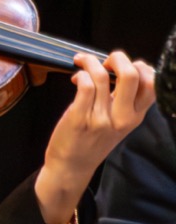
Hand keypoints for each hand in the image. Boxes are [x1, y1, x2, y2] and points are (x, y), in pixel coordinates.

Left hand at [35, 51, 155, 223]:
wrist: (72, 166)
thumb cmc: (92, 141)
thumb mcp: (118, 124)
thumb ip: (124, 101)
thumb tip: (123, 69)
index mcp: (135, 117)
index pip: (152, 85)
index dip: (141, 67)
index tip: (124, 65)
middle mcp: (122, 117)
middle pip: (132, 75)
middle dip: (119, 57)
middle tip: (106, 60)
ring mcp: (101, 118)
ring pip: (103, 76)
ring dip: (91, 61)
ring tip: (83, 62)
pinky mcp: (79, 117)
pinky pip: (85, 86)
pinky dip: (80, 74)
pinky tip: (76, 77)